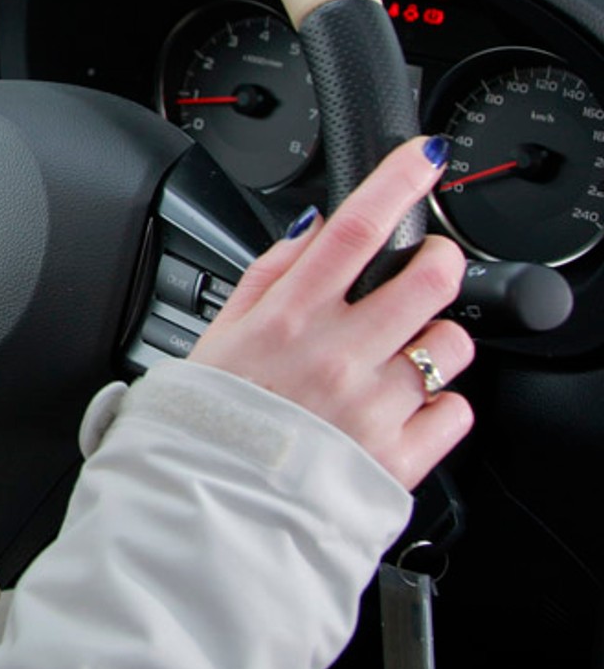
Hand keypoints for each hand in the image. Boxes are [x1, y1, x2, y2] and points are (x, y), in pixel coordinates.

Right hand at [189, 136, 473, 489]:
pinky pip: (457, 411)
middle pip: (429, 279)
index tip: (424, 158)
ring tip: (398, 358)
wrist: (215, 510)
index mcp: (289, 319)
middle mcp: (338, 357)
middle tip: (426, 269)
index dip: (397, 183)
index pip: (355, 230)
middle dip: (441, 262)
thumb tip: (316, 227)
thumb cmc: (211, 421)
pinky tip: (399, 410)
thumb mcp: (219, 334)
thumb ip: (270, 274)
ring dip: (436, 341)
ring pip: (452, 345)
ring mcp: (375, 407)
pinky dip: (439, 406)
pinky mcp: (401, 457)